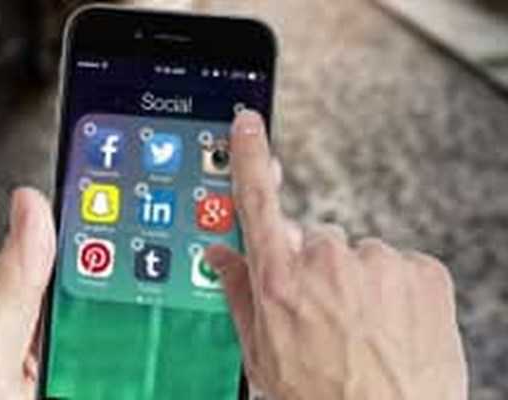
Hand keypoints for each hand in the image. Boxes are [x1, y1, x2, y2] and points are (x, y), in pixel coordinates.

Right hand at [205, 111, 468, 399]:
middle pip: (316, 239)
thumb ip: (239, 292)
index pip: (257, 200)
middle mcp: (326, 263)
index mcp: (280, 280)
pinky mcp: (422, 272)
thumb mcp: (261, 354)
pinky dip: (396, 290)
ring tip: (362, 328)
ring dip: (360, 282)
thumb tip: (220, 256)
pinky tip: (391, 326)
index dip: (250, 156)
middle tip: (325, 313)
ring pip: (360, 256)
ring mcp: (378, 264)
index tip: (249, 124)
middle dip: (317, 267)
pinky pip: (400, 266)